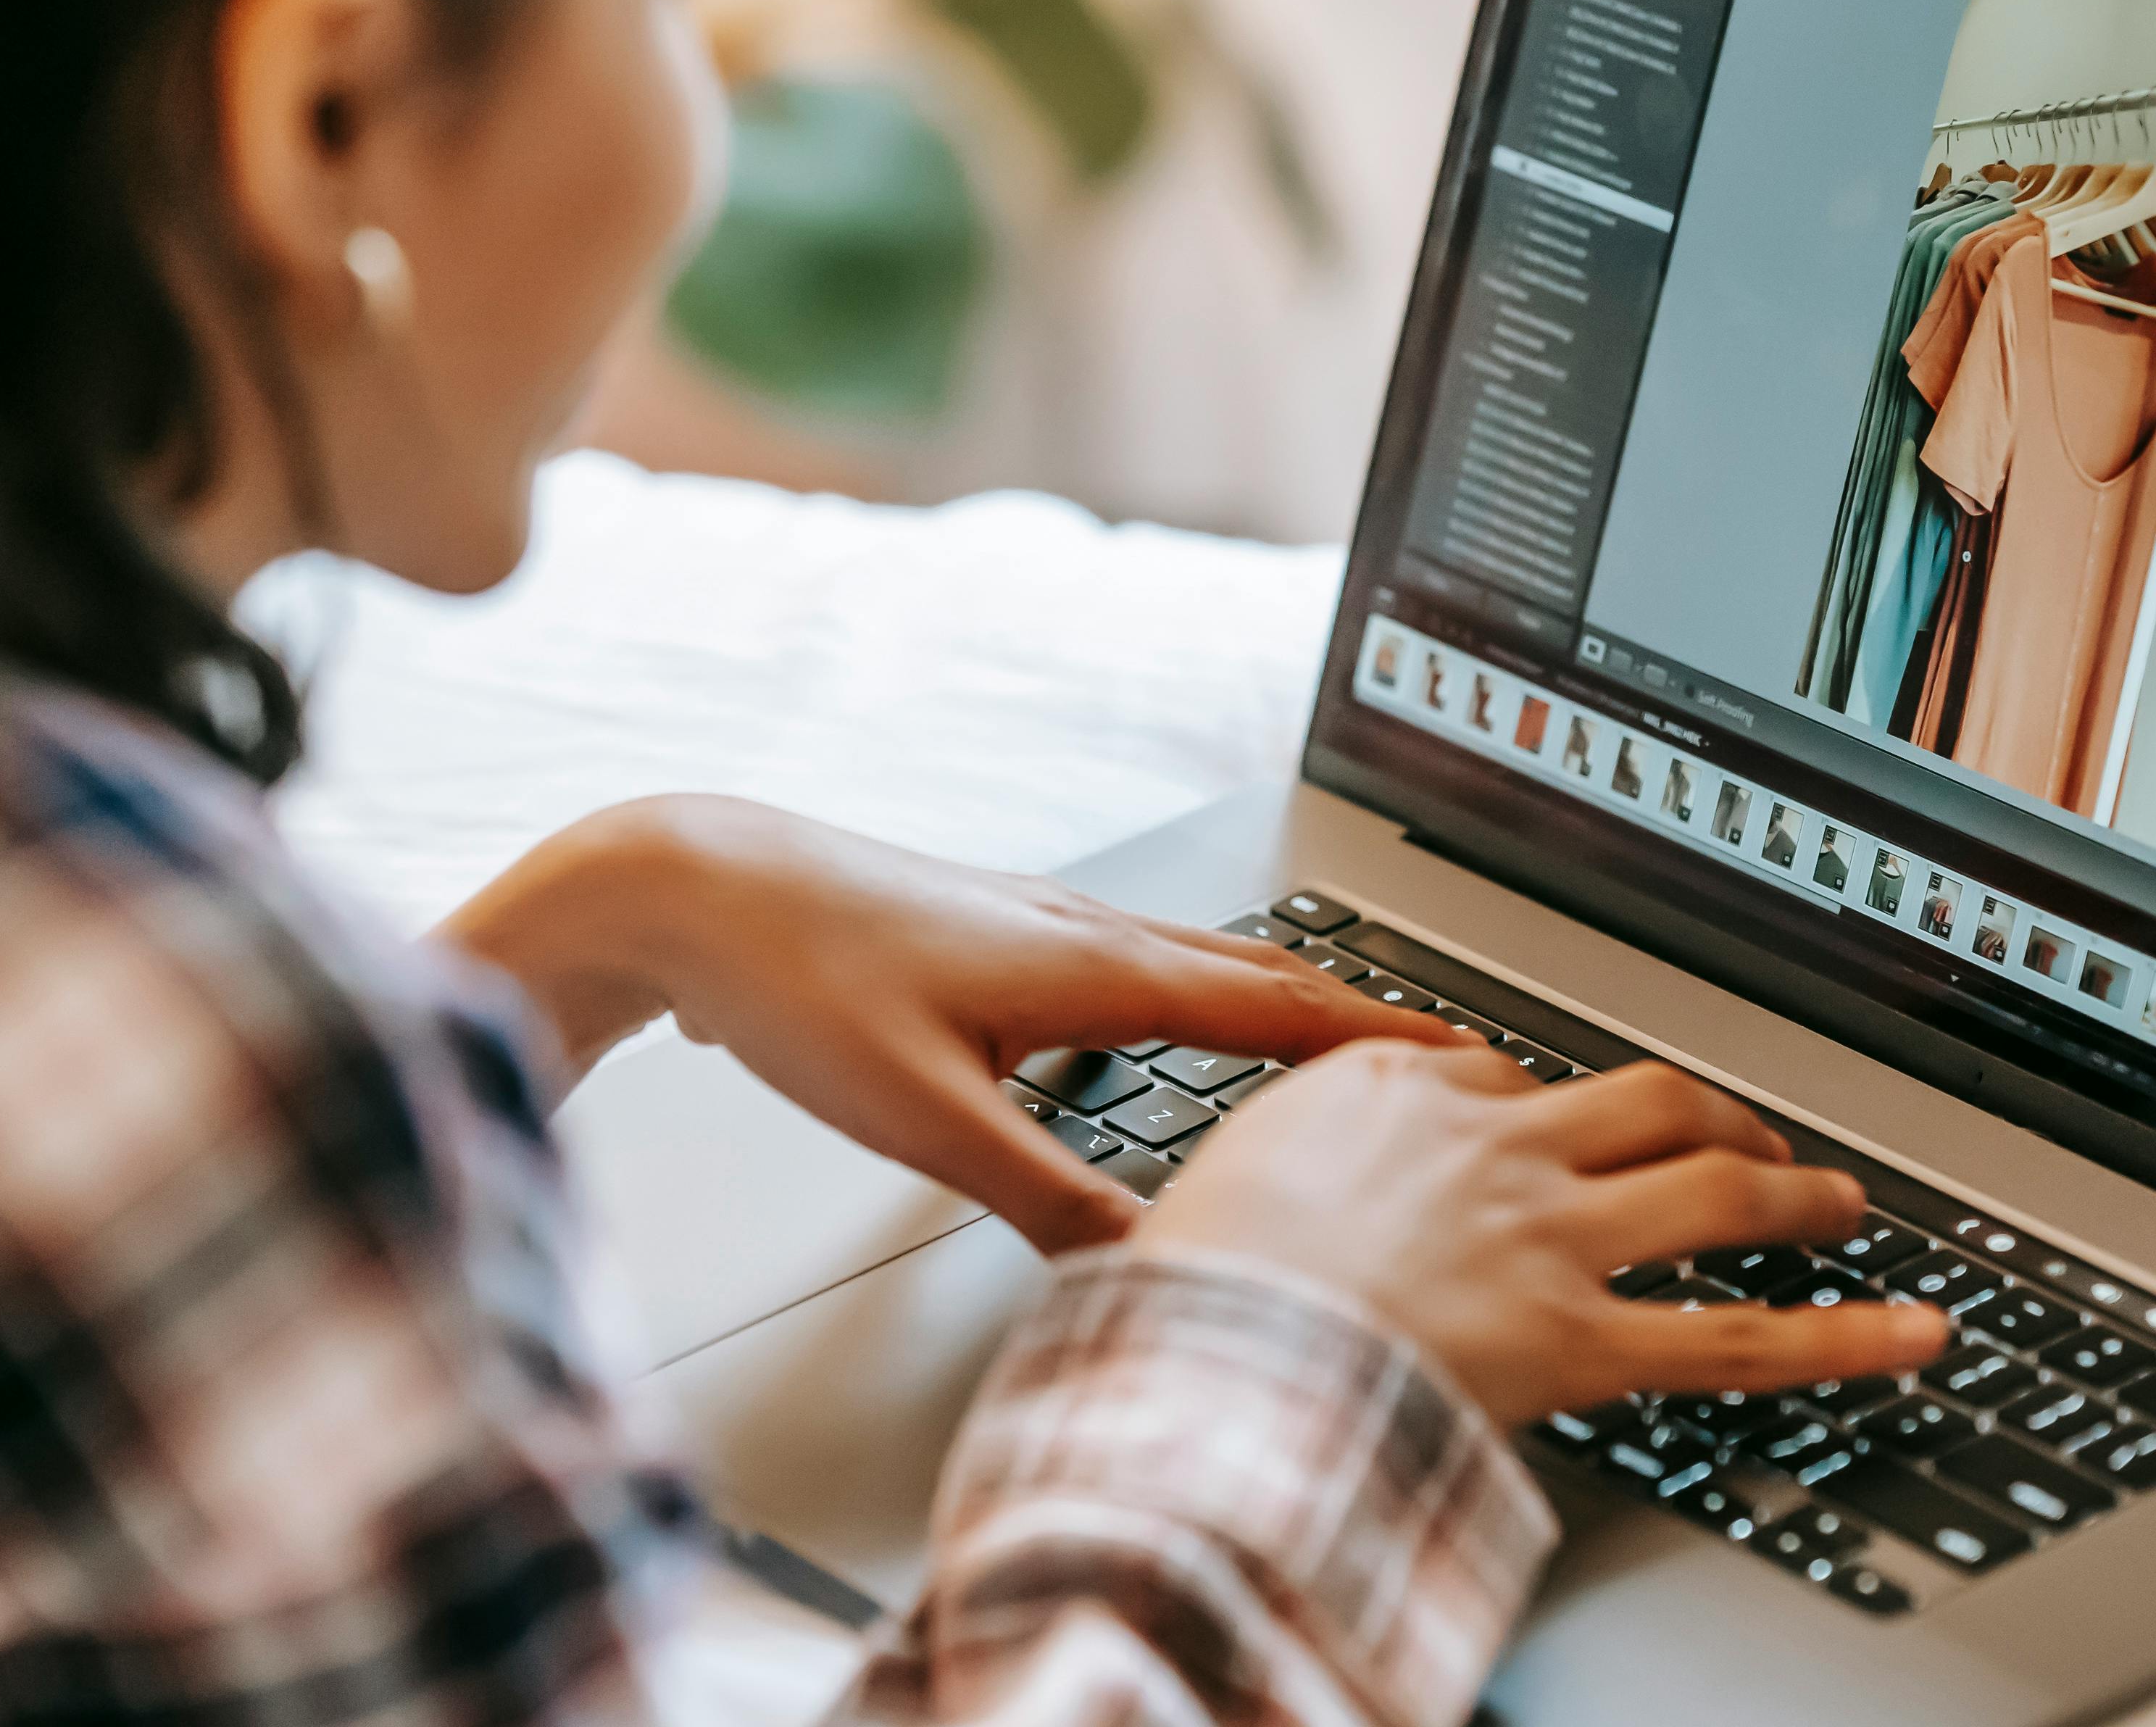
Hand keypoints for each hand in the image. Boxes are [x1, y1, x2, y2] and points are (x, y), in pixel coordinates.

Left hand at [438, 796, 1458, 1250]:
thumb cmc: (794, 980)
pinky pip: (1142, 966)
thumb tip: (1145, 1269)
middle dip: (1358, 1023)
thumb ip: (1043, 1198)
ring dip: (1284, 1006)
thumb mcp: (923, 1119)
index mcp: (1096, 968)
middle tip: (1442, 1065)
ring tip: (1342, 1054)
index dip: (1378, 1046)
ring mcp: (1044, 924)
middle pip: (1261, 977)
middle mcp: (1087, 932)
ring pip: (1200, 965)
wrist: (690, 886)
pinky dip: (1203, 998)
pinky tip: (1177, 1030)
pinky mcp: (998, 935)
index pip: (1278, 1012)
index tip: (1465, 1067)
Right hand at [1136, 1040, 1949, 1423]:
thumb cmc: (1191, 1283)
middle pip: (1644, 1103)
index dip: (1549, 1115)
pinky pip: (1739, 1340)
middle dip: (1713, 1114)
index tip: (1562, 1135)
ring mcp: (1550, 1239)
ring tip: (1844, 1203)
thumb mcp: (1221, 1170)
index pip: (1508, 1081)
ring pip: (1713, 1191)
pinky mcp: (1582, 1340)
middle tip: (1751, 1133)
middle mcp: (1495, 1147)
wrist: (1202, 1348)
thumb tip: (1314, 1166)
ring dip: (1795, 1192)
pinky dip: (1843, 1339)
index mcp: (1398, 1092)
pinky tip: (1914, 1334)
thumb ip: (1295, 1151)